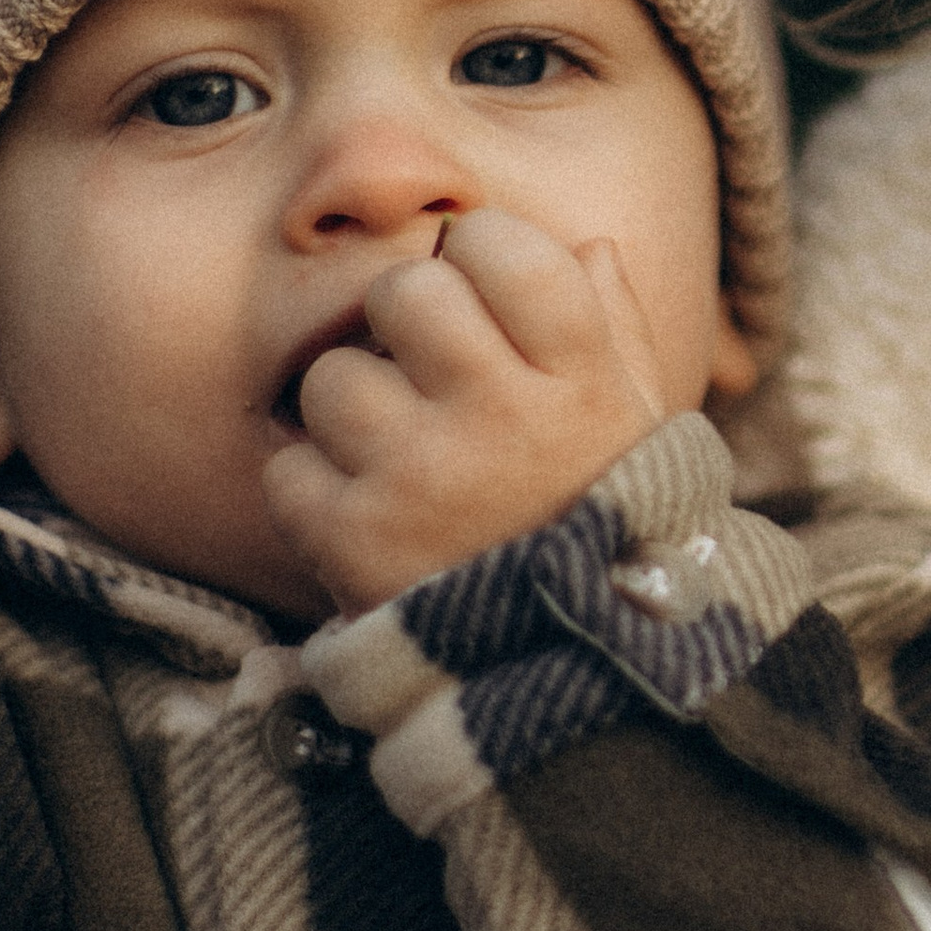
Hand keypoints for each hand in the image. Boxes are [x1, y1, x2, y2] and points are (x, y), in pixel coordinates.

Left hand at [264, 209, 667, 615]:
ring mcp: (425, 478)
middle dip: (406, 322)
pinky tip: (368, 520)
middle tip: (429, 375)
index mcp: (584, 380)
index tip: (482, 289)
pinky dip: (315, 495)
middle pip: (406, 289)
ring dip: (354, 414)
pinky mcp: (355, 542)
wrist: (576, 684)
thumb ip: (618, 330)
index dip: (481, 252)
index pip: (506, 246)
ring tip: (400, 463)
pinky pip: (288, 469)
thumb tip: (588, 247)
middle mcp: (505, 418)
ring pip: (334, 377)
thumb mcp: (642, 430)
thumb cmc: (606, 531)